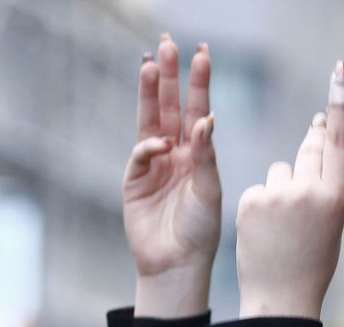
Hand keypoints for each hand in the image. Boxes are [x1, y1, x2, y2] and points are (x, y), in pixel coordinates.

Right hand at [126, 34, 220, 316]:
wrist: (177, 264)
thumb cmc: (200, 231)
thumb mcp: (210, 191)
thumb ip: (206, 155)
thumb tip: (208, 118)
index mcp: (198, 154)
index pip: (198, 109)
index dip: (198, 82)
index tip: (202, 54)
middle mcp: (175, 154)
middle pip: (169, 107)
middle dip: (169, 76)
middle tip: (169, 44)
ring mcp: (152, 164)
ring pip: (149, 120)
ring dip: (149, 93)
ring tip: (150, 63)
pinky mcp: (134, 179)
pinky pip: (139, 153)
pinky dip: (148, 146)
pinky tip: (159, 144)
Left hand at [236, 61, 343, 319]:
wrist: (281, 297)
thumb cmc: (315, 260)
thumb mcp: (335, 219)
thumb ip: (335, 180)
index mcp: (338, 197)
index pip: (338, 139)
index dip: (339, 102)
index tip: (341, 70)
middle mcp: (309, 191)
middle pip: (311, 145)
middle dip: (313, 137)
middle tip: (315, 125)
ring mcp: (277, 195)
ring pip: (281, 168)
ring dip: (283, 184)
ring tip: (285, 222)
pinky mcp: (250, 201)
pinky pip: (260, 187)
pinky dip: (262, 203)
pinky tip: (265, 229)